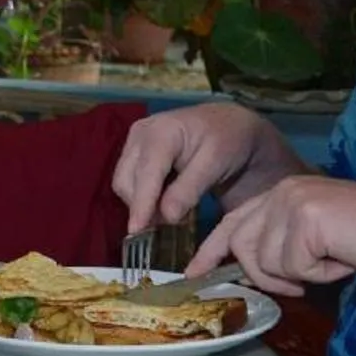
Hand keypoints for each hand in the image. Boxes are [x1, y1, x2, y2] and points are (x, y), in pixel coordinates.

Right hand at [112, 102, 287, 232]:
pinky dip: (144, 197)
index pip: (146, 173)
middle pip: (126, 180)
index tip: (137, 230)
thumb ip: (189, 189)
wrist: (232, 125)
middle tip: (164, 228)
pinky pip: (130, 181)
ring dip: (141, 204)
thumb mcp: (215, 163)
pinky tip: (163, 204)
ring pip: (124, 183)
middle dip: (140, 207)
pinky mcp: (136, 152)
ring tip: (167, 216)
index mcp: (161, 131)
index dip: (141, 203)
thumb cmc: (228, 141)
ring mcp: (135, 142)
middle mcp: (141, 134)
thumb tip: (167, 217)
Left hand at [189, 176, 355, 293]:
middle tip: (302, 282)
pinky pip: (294, 268)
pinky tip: (342, 258)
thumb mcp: (314, 239)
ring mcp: (291, 203)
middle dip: (267, 276)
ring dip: (299, 275)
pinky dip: (320, 274)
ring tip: (332, 260)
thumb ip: (280, 245)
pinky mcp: (306, 219)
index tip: (193, 274)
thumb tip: (250, 271)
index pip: (232, 223)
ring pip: (267, 262)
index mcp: (280, 194)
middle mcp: (281, 193)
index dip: (210, 251)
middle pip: (243, 248)